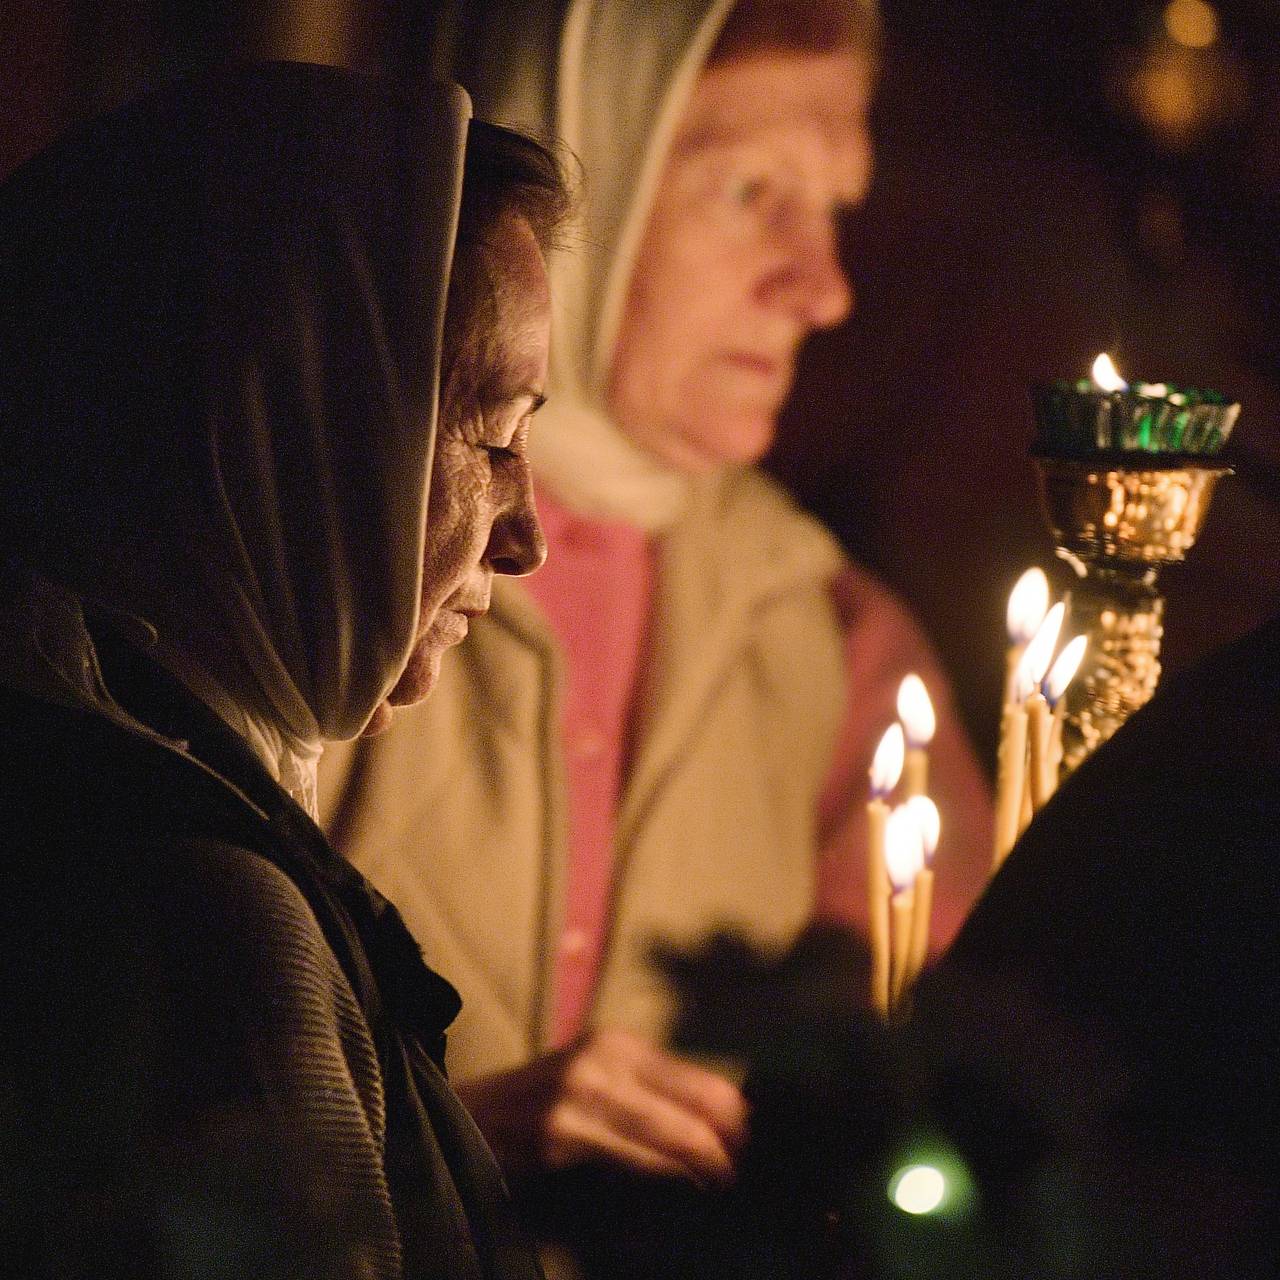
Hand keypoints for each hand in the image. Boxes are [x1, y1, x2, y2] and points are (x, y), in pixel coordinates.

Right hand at [454, 1027, 748, 1184]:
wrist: (469, 1116)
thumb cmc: (542, 1101)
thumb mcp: (597, 1077)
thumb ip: (650, 1092)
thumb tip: (722, 1118)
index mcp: (617, 1044)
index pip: (696, 1078)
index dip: (732, 1113)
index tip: (761, 1137)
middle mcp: (603, 1060)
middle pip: (688, 1107)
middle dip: (724, 1143)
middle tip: (750, 1170)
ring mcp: (581, 1096)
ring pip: (664, 1137)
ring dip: (700, 1163)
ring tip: (726, 1180)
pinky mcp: (561, 1136)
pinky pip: (628, 1161)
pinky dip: (661, 1175)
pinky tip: (682, 1184)